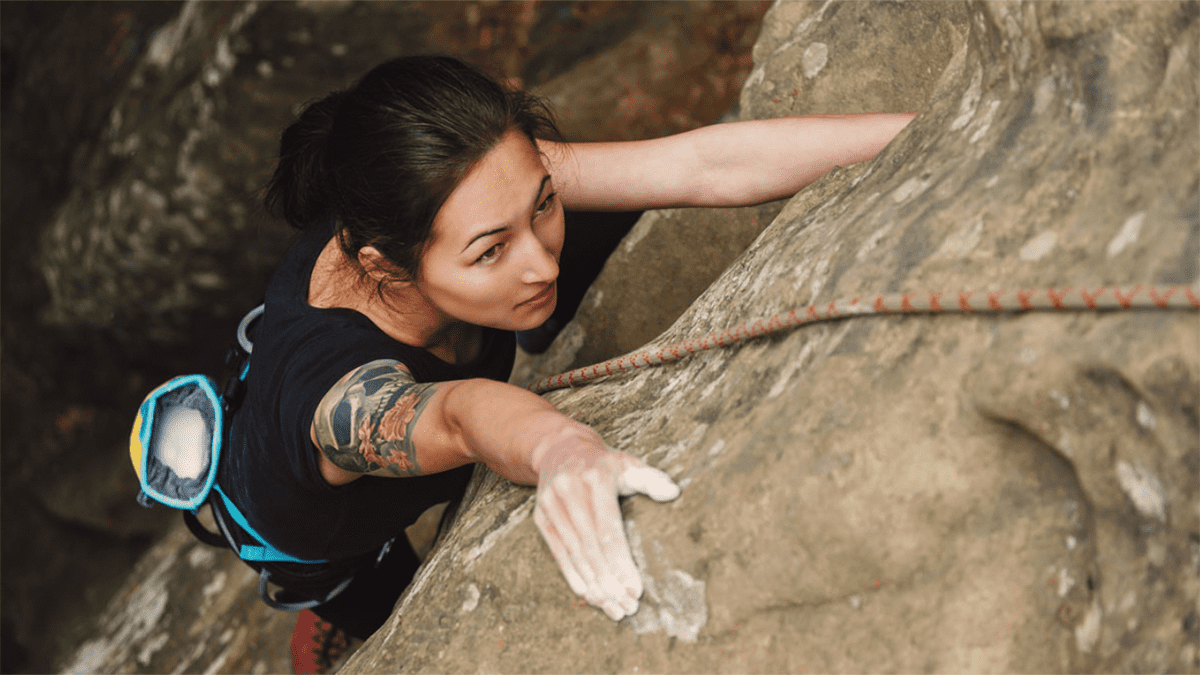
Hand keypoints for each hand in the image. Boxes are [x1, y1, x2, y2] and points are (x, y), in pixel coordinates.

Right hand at [531, 428, 679, 619]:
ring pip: (574, 554)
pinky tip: (589, 595)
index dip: (622, 563)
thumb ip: (651, 479)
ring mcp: (551, 504)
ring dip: (594, 585)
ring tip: (612, 607)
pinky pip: (558, 552)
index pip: (609, 530)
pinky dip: (573, 576)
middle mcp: (569, 491)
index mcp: (595, 478)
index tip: (636, 590)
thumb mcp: (628, 463)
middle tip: (627, 606)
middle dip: (610, 581)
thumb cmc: (603, 464)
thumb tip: (673, 492)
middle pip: (591, 548)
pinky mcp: (541, 517)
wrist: (560, 449)